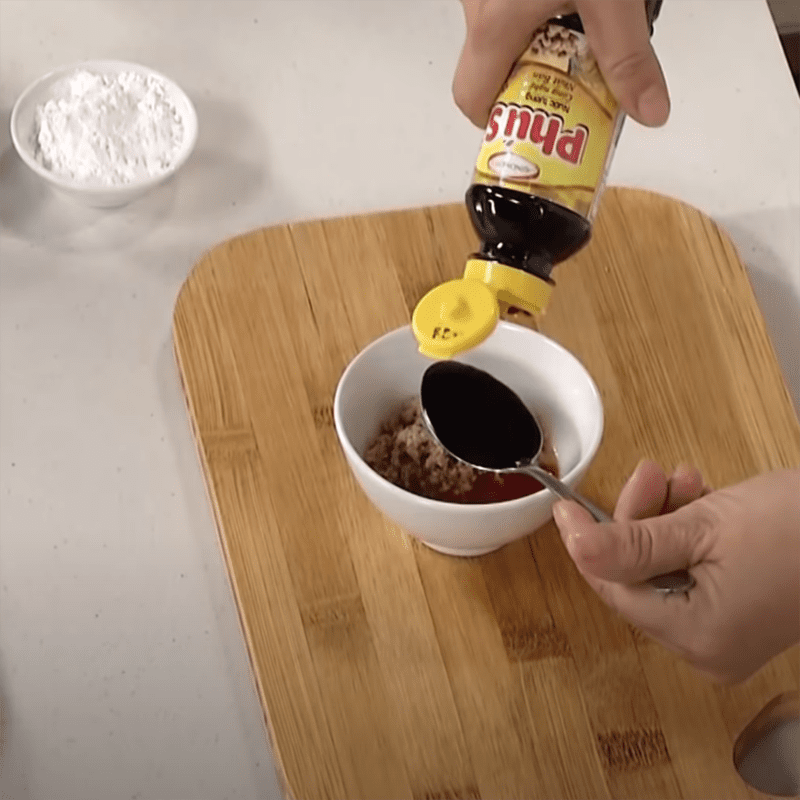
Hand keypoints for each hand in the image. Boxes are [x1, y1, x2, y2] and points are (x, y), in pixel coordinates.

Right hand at [453, 0, 669, 127]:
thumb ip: (628, 55)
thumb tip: (649, 112)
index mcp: (494, 25)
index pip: (471, 99)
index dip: (496, 119)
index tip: (530, 120)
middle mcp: (476, 4)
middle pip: (488, 64)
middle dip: (529, 78)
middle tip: (570, 75)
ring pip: (498, 28)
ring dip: (536, 39)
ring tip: (578, 24)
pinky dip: (534, 5)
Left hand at [553, 460, 799, 683]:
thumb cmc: (799, 525)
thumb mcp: (704, 526)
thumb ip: (631, 542)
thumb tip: (574, 544)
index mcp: (697, 637)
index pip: (615, 589)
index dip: (587, 544)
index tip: (567, 507)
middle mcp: (709, 648)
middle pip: (639, 577)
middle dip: (638, 519)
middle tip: (650, 474)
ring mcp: (728, 634)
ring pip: (665, 568)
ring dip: (665, 518)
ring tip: (682, 480)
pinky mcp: (742, 612)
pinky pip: (693, 571)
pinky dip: (690, 533)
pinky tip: (701, 497)